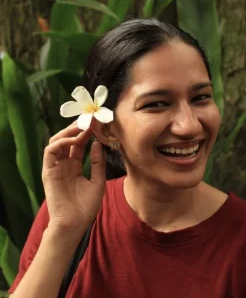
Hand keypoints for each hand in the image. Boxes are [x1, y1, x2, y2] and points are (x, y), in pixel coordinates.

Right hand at [42, 121, 105, 236]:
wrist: (75, 224)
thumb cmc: (86, 206)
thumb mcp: (97, 181)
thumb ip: (98, 163)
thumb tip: (98, 144)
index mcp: (75, 166)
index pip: (78, 145)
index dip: (86, 134)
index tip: (96, 125)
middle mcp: (64, 164)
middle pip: (67, 140)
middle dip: (77, 129)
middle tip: (89, 120)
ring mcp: (55, 167)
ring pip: (56, 142)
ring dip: (68, 132)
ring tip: (82, 126)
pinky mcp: (48, 171)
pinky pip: (50, 151)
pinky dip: (61, 143)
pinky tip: (74, 139)